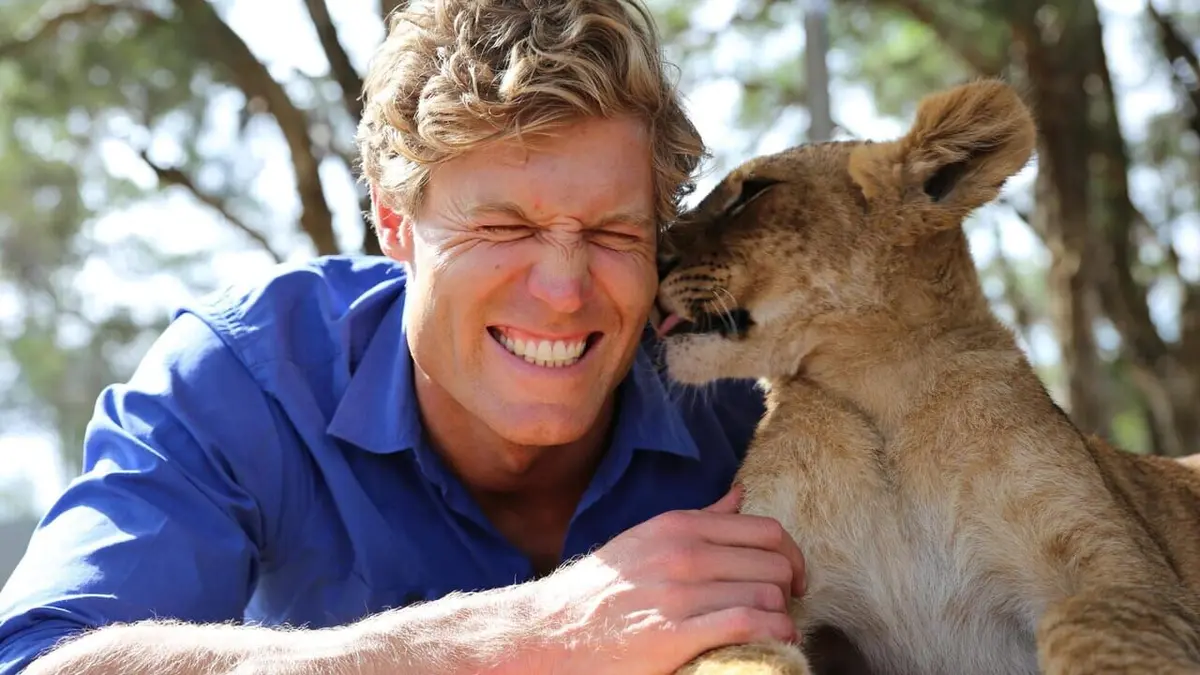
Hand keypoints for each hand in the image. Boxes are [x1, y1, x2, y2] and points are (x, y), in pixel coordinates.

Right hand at [533, 485, 805, 673]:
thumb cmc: (600, 590)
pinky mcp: (674, 635)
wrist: (548, 632)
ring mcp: (678, 594)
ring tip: (778, 630)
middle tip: (784, 608)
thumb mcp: (645, 539)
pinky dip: (773, 635)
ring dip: (783, 617)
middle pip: (774, 564)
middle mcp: (682, 553)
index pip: (765, 530)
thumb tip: (740, 494)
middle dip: (790, 589)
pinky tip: (774, 643)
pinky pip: (749, 624)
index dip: (793, 555)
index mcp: (678, 526)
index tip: (794, 578)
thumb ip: (699, 518)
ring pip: (768, 595)